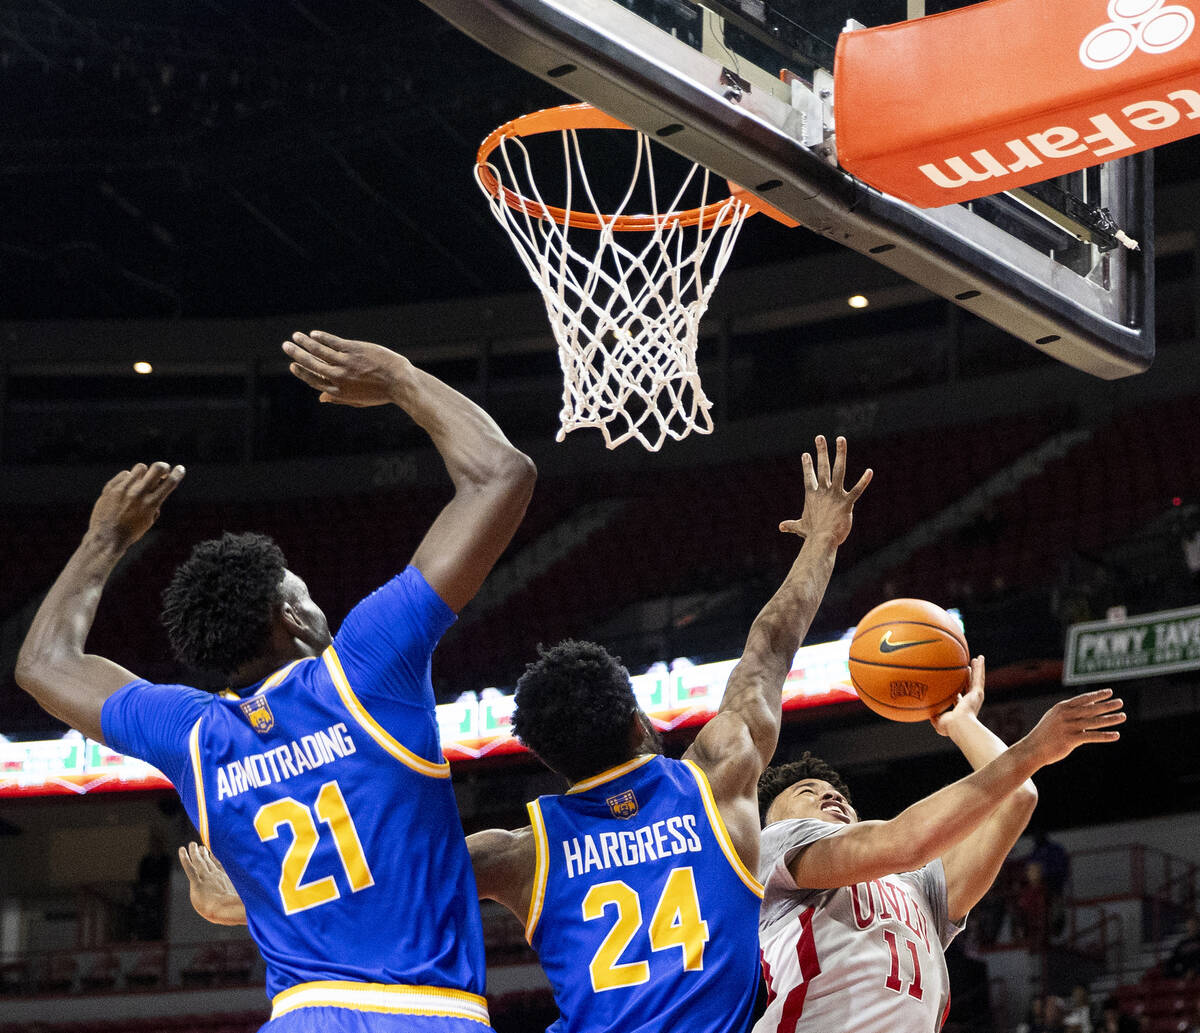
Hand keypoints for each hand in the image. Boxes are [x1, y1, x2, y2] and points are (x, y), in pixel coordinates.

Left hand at [87, 462, 184, 550]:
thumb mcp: (149, 520)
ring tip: (142, 482)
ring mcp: (123, 489)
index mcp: (151, 503)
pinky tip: (127, 488)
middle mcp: (138, 493)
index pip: (170, 482)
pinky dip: (129, 479)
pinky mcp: (111, 487)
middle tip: (164, 470)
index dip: (178, 473)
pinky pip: (125, 474)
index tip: (180, 469)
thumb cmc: (131, 531)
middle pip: (157, 468)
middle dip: (164, 467)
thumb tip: (158, 486)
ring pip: (140, 468)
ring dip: (145, 473)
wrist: (106, 537)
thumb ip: (155, 503)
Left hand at [179, 842, 241, 923]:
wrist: (227, 910)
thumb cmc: (236, 907)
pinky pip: (190, 868)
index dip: (215, 858)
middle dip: (203, 853)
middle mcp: (215, 876)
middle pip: (208, 862)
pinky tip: (181, 850)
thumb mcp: (243, 900)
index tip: (212, 851)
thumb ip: (245, 898)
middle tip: (199, 846)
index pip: (219, 865)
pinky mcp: (197, 882)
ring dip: (195, 852)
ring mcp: (207, 878)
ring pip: (199, 862)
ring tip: (191, 845)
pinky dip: (185, 858)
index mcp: (226, 879)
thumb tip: (257, 902)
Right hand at [283, 330, 411, 406]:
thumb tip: (320, 399)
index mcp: (339, 392)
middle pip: (312, 364)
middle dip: (296, 355)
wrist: (400, 383)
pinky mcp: (354, 350)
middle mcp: (339, 378)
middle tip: (286, 346)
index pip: (314, 380)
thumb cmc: (381, 393)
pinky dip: (322, 338)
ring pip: (319, 351)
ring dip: (304, 343)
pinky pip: (333, 342)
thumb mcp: (358, 401)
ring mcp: (346, 363)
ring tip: (295, 336)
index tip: (293, 365)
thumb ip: (338, 399)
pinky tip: (313, 334)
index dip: (302, 372)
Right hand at [779, 436, 871, 545]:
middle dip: (821, 451)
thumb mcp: (800, 527)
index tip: (805, 454)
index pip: (809, 477)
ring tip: (841, 439)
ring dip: (840, 454)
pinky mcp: (847, 503)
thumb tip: (781, 527)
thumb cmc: (812, 535)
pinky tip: (870, 471)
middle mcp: (823, 492)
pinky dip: (864, 481)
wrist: (821, 541)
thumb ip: (791, 525)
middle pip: (822, 467)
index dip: (807, 465)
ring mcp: (835, 496)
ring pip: (838, 470)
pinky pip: (857, 490)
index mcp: (812, 496)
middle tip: (819, 437)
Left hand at [931, 655, 985, 737]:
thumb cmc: (948, 726)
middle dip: (969, 677)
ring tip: (978, 659)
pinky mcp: (978, 693)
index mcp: (961, 709)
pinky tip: (980, 658)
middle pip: (969, 686)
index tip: (956, 686)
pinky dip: (980, 667)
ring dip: (977, 669)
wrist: (959, 725)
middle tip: (968, 668)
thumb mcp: (938, 720)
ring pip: (977, 679)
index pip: (959, 699)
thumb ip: (933, 715)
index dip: (958, 693)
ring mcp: (975, 697)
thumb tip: (924, 711)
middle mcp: (969, 702)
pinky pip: (979, 677)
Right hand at [1021, 688, 1125, 766]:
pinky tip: (1116, 735)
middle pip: (1091, 709)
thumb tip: (1088, 706)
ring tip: (1123, 716)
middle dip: (1107, 705)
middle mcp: (1065, 715)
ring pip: (1094, 722)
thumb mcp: (1055, 718)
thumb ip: (1070, 712)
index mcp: (1061, 708)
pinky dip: (1105, 736)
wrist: (1033, 748)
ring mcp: (1068, 727)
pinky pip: (1092, 736)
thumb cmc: (1045, 734)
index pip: (1083, 699)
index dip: (1097, 695)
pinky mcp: (1071, 739)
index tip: (1109, 692)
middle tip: (1120, 702)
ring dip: (1110, 719)